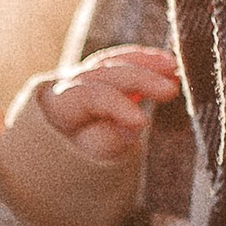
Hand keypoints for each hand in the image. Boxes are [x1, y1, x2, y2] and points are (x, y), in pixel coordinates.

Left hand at [34, 45, 185, 162]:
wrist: (51, 158)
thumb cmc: (68, 164)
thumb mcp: (81, 162)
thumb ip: (103, 144)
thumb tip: (133, 126)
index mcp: (58, 105)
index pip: (90, 96)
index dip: (117, 106)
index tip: (143, 122)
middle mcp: (68, 84)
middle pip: (105, 72)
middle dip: (140, 79)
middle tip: (171, 90)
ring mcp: (83, 77)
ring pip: (115, 61)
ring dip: (146, 63)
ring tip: (174, 67)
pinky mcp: (101, 77)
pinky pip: (123, 63)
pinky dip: (146, 62)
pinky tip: (170, 65)